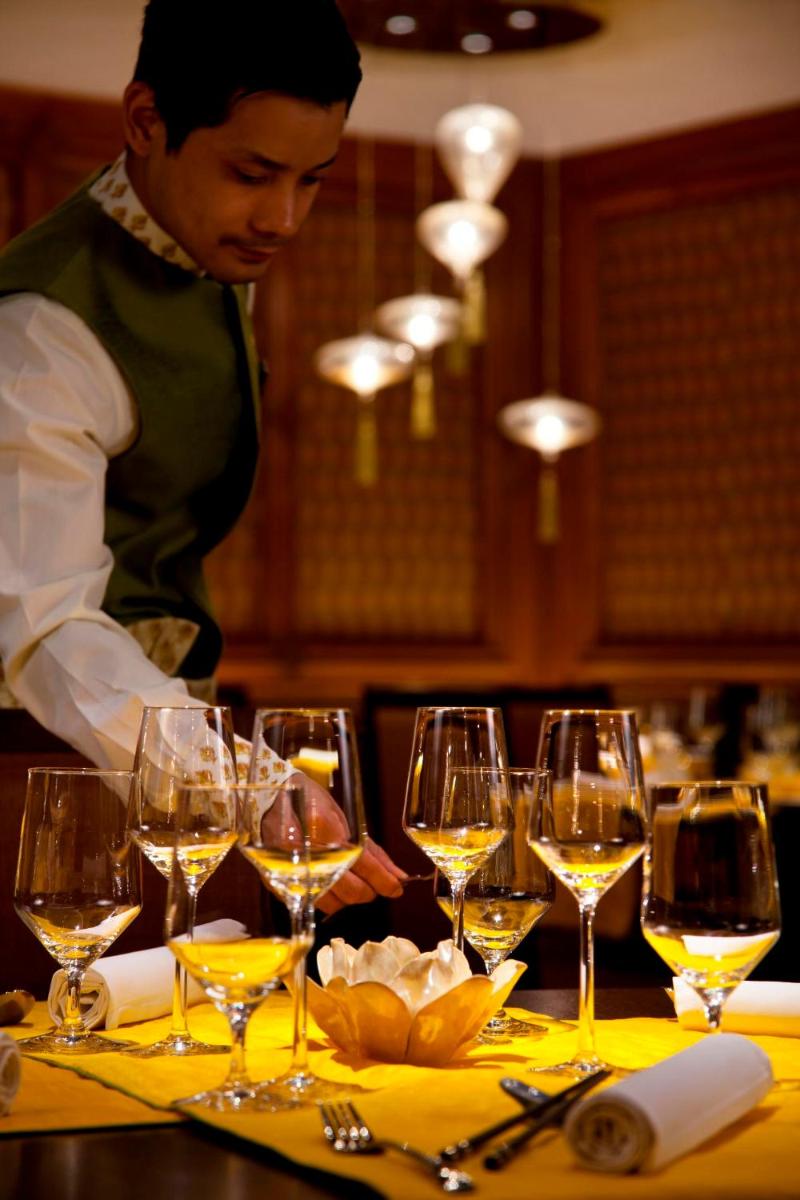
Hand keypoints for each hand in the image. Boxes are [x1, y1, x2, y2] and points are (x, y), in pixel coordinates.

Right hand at [273, 770, 405, 913]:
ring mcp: (290, 872)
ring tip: (349, 879)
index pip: (361, 864)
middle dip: (369, 890)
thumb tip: (397, 875)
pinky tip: (329, 881)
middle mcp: (306, 853)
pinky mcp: (280, 884)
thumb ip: (370, 849)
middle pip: (351, 891)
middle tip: (373, 883)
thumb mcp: (342, 816)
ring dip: (348, 896)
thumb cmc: (306, 801)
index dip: (384, 880)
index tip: (397, 887)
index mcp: (322, 828)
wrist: (265, 800)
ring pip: (334, 904)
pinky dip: (328, 896)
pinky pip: (314, 902)